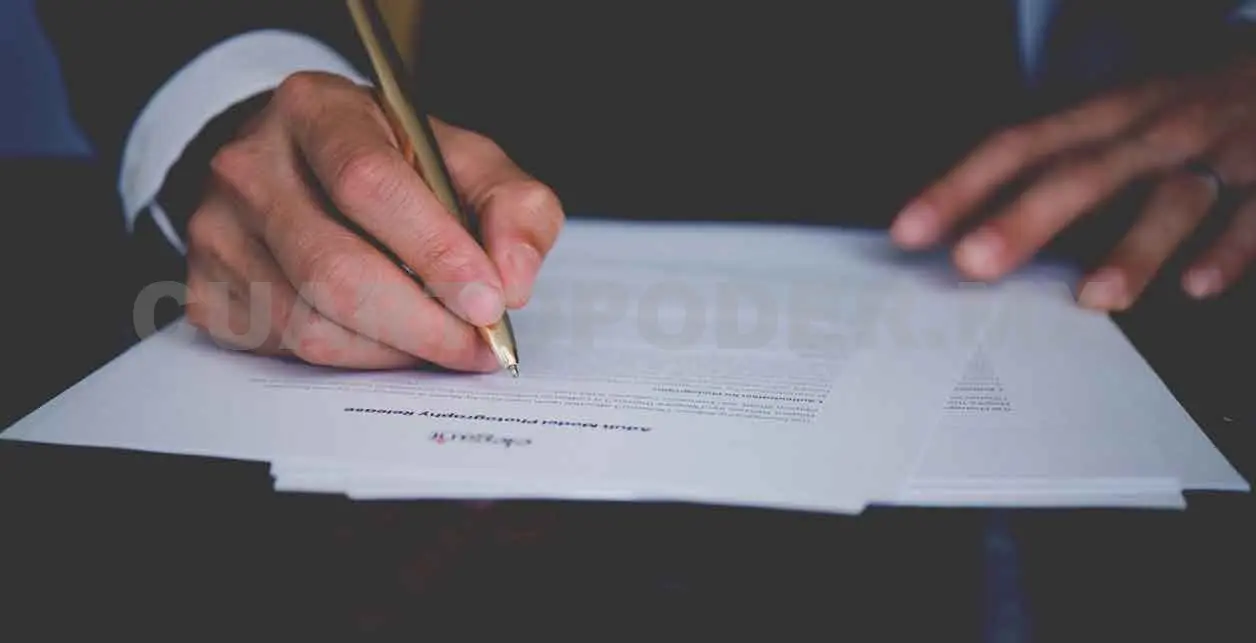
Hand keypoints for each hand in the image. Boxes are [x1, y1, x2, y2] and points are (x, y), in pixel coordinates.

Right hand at [184, 71, 563, 369]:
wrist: (302, 168)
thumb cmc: (394, 165)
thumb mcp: (464, 161)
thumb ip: (513, 207)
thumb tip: (514, 281)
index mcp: (317, 111)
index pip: (369, 184)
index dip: (435, 252)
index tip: (490, 300)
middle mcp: (251, 167)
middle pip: (334, 269)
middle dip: (422, 324)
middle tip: (478, 345)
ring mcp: (218, 233)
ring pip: (312, 325)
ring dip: (394, 351)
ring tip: (443, 343)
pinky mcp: (207, 293)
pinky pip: (290, 352)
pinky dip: (356, 362)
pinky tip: (391, 343)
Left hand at [890, 58, 1255, 309]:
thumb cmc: (1179, 111)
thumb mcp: (1115, 122)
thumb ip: (1058, 168)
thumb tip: (974, 229)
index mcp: (1105, 115)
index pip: (1019, 146)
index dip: (961, 186)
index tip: (910, 231)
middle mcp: (1153, 130)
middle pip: (1084, 173)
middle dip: (1025, 217)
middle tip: (973, 261)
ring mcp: (1215, 154)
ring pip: (1173, 198)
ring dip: (1133, 247)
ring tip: (1093, 298)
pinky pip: (1253, 216)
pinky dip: (1229, 251)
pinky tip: (1197, 287)